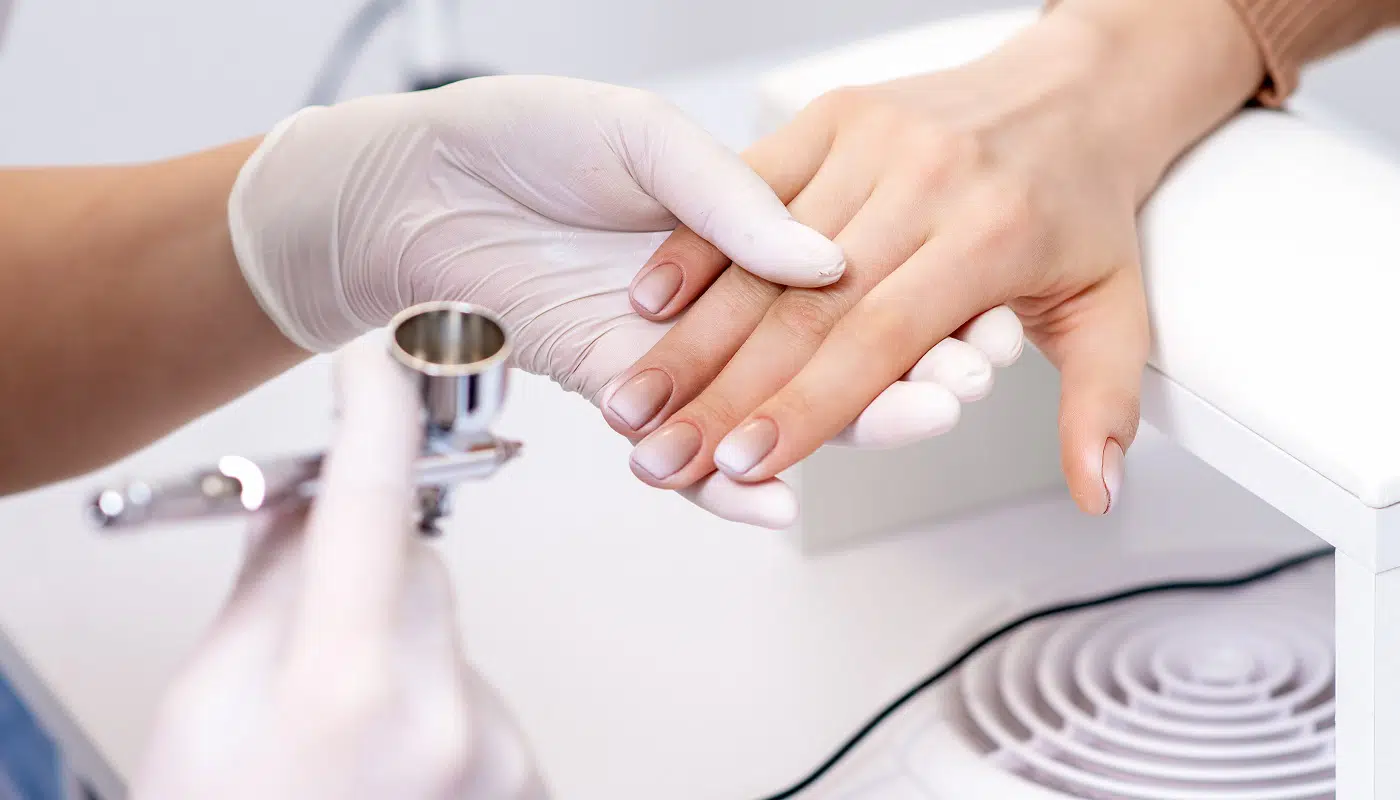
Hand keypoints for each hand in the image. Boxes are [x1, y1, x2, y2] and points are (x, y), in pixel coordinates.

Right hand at [131, 336, 546, 799]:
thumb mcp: (205, 704)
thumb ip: (268, 587)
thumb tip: (309, 501)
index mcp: (346, 684)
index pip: (372, 502)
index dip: (376, 415)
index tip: (381, 365)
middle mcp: (445, 715)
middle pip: (423, 568)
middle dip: (369, 573)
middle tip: (310, 632)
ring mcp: (496, 754)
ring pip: (451, 632)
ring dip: (403, 649)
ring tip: (342, 732)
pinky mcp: (525, 780)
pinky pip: (478, 690)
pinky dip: (439, 702)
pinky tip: (390, 760)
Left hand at [229, 75, 1010, 527]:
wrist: (424, 183)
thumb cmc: (528, 137)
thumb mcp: (646, 139)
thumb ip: (733, 201)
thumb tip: (822, 260)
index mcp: (741, 229)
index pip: (848, 280)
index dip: (913, 302)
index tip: (971, 321)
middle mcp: (721, 299)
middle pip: (826, 353)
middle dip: (899, 376)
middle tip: (955, 389)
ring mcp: (677, 354)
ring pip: (769, 410)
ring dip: (838, 430)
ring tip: (903, 430)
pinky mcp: (624, 392)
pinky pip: (686, 452)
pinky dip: (726, 487)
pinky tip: (776, 502)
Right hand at [610, 0, 1263, 513]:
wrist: (1076, 89)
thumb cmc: (1082, 208)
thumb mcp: (1115, 312)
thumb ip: (1100, 409)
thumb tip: (1096, 495)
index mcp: (992, 238)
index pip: (875, 342)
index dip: (803, 409)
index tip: (742, 466)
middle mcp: (926, 183)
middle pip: (803, 308)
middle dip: (723, 394)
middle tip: (662, 457)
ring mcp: (873, 141)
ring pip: (762, 254)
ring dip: (691, 336)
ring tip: (634, 404)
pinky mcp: (835, 115)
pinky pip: (748, 185)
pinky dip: (695, 248)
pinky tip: (645, 306)